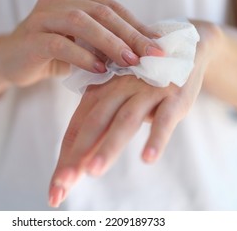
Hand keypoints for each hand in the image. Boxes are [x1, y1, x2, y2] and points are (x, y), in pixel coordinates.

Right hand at [0, 0, 162, 85]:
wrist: (11, 61)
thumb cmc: (53, 52)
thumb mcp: (84, 43)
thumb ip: (108, 40)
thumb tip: (149, 50)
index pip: (113, 8)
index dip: (138, 26)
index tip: (160, 46)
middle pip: (101, 12)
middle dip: (130, 34)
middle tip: (151, 55)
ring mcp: (41, 14)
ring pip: (81, 22)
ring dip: (109, 42)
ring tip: (130, 62)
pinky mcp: (30, 36)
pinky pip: (59, 43)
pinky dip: (82, 56)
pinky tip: (99, 69)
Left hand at [47, 21, 220, 206]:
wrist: (181, 47)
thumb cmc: (143, 81)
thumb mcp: (119, 98)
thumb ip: (101, 126)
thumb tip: (79, 162)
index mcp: (100, 91)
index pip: (77, 128)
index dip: (65, 158)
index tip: (55, 189)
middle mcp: (119, 90)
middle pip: (93, 124)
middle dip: (77, 156)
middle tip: (63, 184)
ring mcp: (146, 92)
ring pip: (124, 121)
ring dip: (109, 146)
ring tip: (93, 171)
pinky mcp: (173, 96)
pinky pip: (164, 119)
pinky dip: (156, 138)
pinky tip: (147, 158)